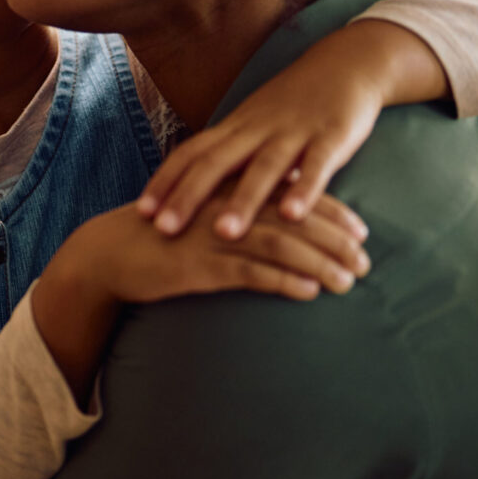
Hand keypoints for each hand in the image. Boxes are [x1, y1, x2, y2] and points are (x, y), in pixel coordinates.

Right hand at [32, 194, 369, 403]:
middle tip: (366, 262)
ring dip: (319, 263)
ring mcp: (212, 233)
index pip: (292, 192)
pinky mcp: (199, 263)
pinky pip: (250, 272)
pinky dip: (284, 282)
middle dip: (335, 239)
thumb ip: (241, 208)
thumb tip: (285, 212)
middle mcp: (226, 203)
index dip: (331, 211)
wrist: (111, 252)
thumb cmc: (162, 233)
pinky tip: (309, 293)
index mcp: (230, 185)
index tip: (361, 231)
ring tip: (349, 282)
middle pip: (294, 216)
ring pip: (280, 243)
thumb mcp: (205, 212)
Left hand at [136, 29, 388, 239]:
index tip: (140, 213)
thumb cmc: (293, 104)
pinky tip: (293, 216)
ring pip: (263, 167)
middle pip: (216, 162)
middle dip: (188, 196)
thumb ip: (229, 156)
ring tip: (224, 234)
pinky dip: (305, 189)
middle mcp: (258, 129)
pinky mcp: (332, 136)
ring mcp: (294, 132)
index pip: (190, 154)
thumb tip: (194, 190)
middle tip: (163, 230)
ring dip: (244, 200)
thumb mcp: (255, 126)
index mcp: (236, 128)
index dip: (165, 181)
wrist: (346, 63)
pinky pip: (317, 166)